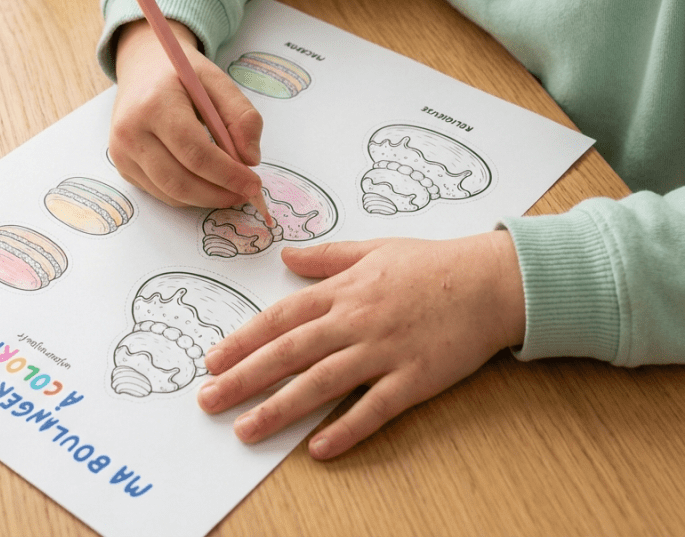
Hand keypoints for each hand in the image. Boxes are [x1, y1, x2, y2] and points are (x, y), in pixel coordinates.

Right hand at [110, 19, 263, 207]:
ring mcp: (121, 151)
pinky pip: (160, 192)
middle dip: (218, 194)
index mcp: (156, 104)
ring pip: (170, 193)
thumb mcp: (217, 80)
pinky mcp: (122, 165)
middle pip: (180, 181)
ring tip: (231, 190)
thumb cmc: (181, 74)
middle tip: (246, 193)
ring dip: (206, 199)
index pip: (195, 152)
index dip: (228, 174)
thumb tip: (250, 159)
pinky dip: (188, 195)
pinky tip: (206, 183)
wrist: (141, 67)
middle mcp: (131, 131)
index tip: (253, 184)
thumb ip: (242, 115)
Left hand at [198, 232, 525, 458]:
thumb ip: (327, 256)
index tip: (213, 360)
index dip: (244, 339)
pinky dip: (347, 430)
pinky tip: (319, 449)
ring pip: (322, 382)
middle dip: (245, 377)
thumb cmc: (431, 263)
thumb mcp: (373, 248)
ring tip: (246, 430)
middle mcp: (356, 320)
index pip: (282, 316)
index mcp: (344, 289)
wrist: (488, 280)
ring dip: (280, 408)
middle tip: (208, 400)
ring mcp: (384, 350)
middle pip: (290, 351)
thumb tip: (286, 255)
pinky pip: (375, 409)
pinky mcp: (414, 378)